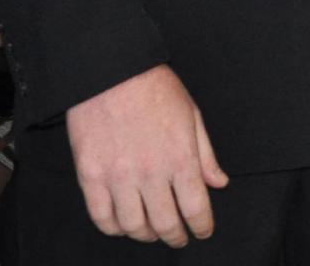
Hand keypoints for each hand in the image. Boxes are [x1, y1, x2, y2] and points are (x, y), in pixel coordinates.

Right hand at [65, 65, 227, 245]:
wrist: (111, 72)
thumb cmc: (155, 89)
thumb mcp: (192, 116)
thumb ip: (206, 155)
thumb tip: (219, 182)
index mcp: (180, 158)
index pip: (196, 208)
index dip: (201, 226)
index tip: (202, 231)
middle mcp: (150, 173)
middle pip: (165, 223)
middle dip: (175, 236)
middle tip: (179, 238)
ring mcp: (118, 177)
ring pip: (132, 226)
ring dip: (145, 235)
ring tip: (151, 231)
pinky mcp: (90, 176)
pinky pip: (101, 217)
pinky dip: (114, 228)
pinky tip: (123, 224)